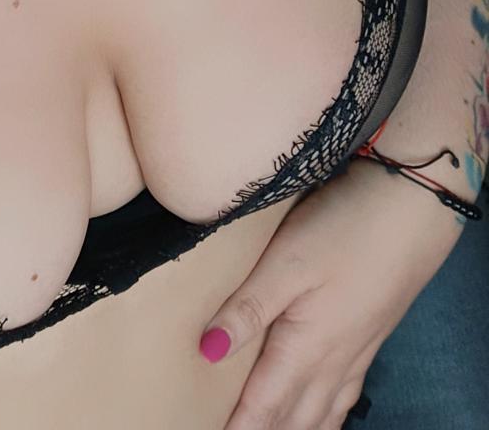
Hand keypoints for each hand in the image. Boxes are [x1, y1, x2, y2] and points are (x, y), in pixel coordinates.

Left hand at [197, 157, 465, 428]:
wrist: (412, 212)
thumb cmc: (346, 230)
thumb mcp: (287, 263)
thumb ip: (248, 308)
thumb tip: (207, 352)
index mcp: (307, 347)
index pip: (264, 404)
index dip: (238, 426)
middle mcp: (334, 361)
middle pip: (294, 418)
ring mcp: (357, 350)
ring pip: (323, 412)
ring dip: (297, 429)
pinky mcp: (371, 335)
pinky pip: (345, 395)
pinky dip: (327, 415)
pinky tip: (323, 411)